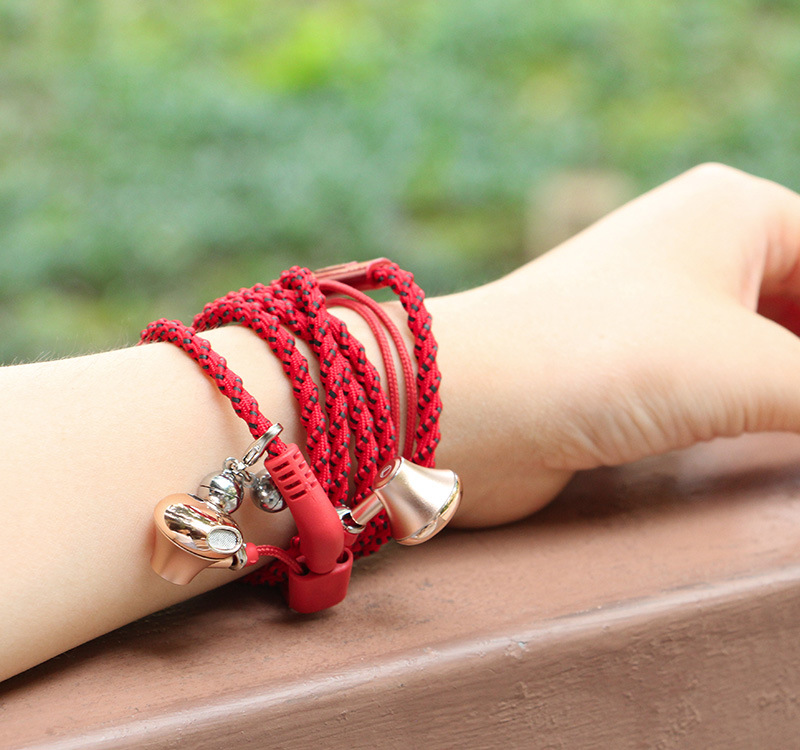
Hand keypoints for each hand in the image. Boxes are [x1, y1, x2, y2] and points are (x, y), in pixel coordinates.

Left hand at [440, 164, 799, 525]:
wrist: (468, 405)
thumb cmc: (603, 358)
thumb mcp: (752, 370)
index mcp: (734, 214)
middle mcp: (694, 252)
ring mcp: (658, 313)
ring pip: (769, 349)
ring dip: (796, 392)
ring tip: (790, 429)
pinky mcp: (630, 371)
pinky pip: (724, 388)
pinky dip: (764, 415)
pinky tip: (780, 444)